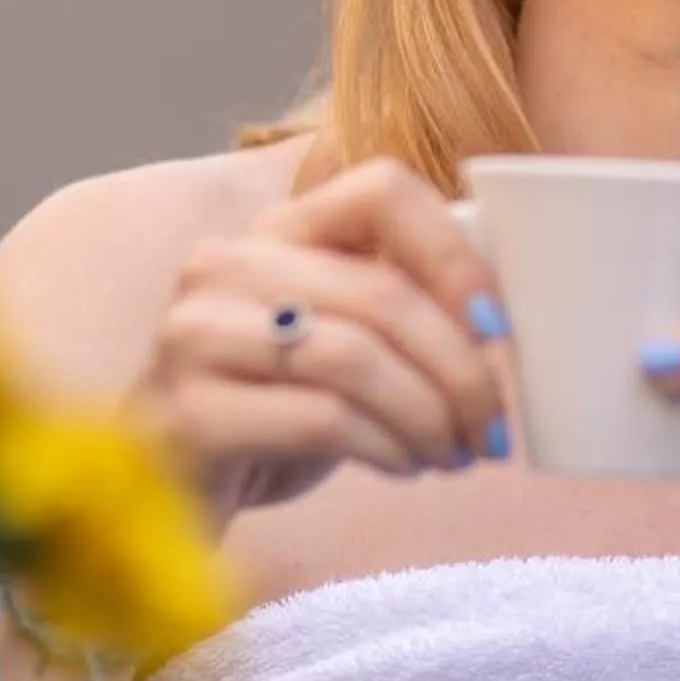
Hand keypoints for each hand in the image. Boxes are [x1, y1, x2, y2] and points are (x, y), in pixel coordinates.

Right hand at [146, 158, 512, 518]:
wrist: (170, 490)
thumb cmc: (275, 412)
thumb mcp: (339, 342)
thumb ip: (399, 305)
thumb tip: (509, 317)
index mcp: (274, 229)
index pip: (382, 189)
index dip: (456, 257)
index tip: (499, 328)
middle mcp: (225, 264)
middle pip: (382, 294)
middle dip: (460, 370)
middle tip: (492, 428)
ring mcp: (196, 335)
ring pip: (354, 358)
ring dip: (427, 416)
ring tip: (451, 454)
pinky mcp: (191, 412)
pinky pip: (322, 419)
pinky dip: (386, 447)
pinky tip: (402, 466)